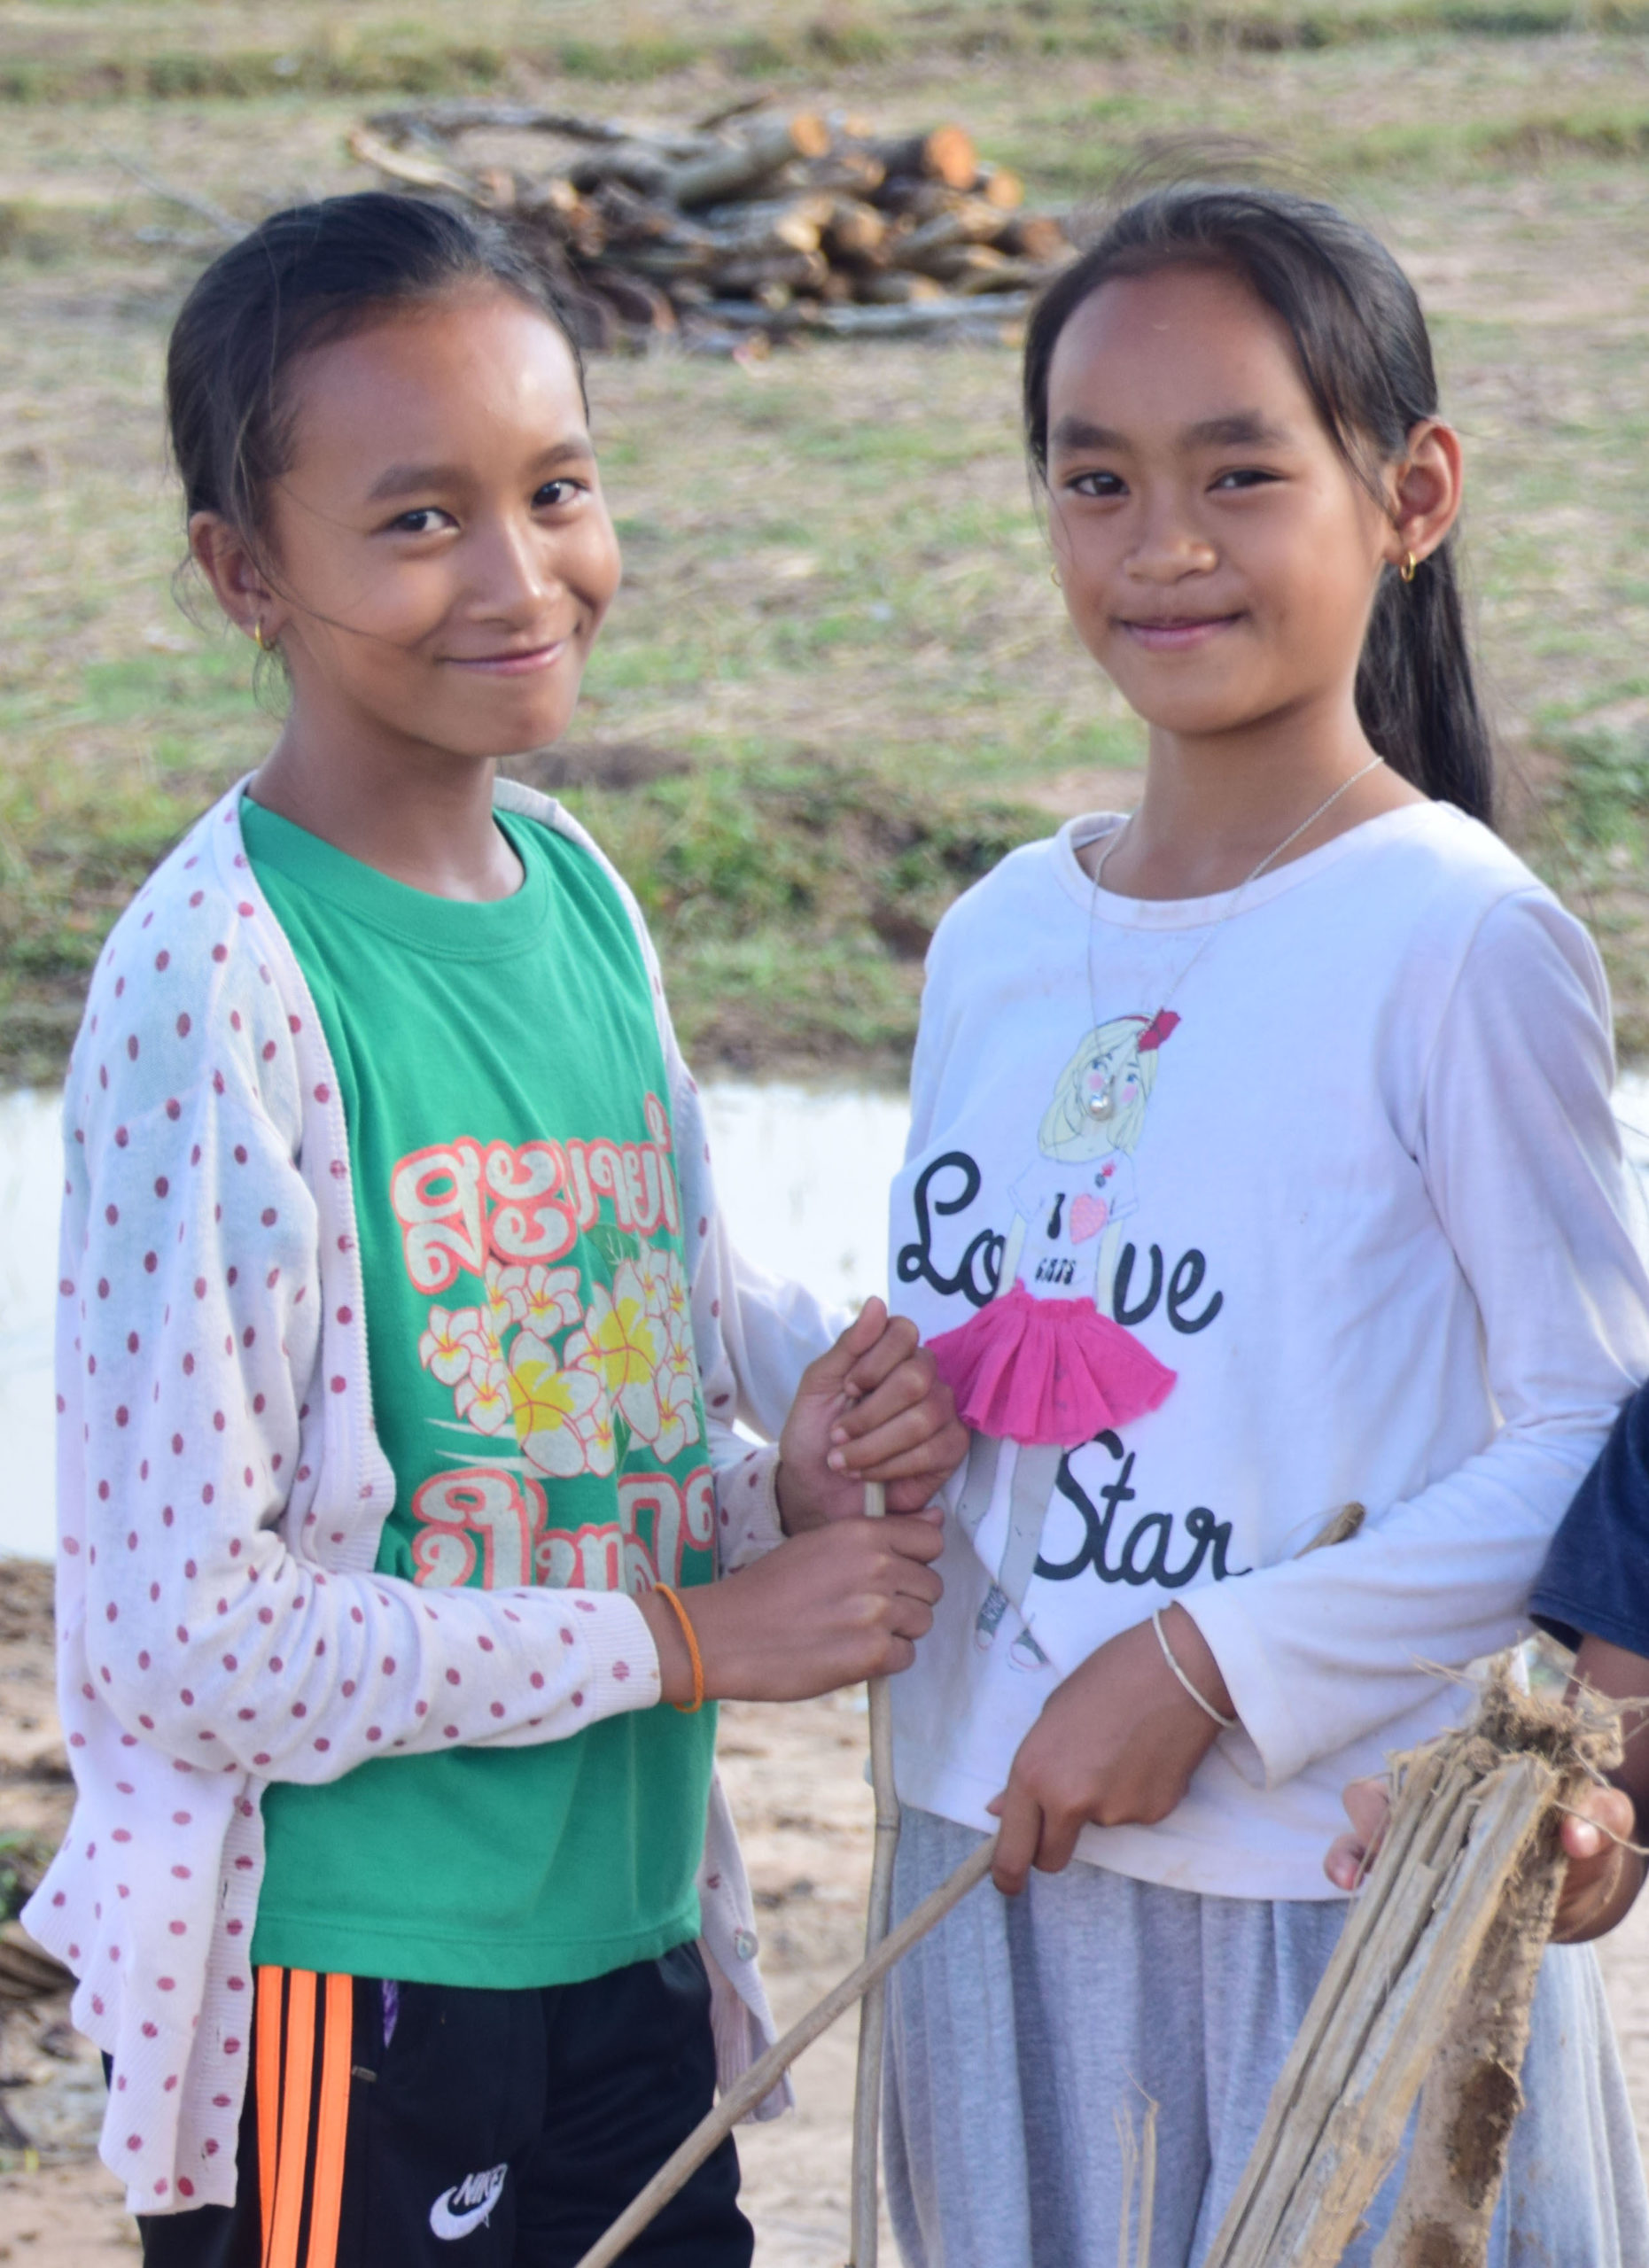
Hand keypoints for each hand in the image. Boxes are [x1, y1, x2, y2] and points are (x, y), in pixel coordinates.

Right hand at [635, 1511, 944, 1703]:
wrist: (725, 1634)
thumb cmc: (768, 1589)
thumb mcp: (819, 1545)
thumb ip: (879, 1535)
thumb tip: (936, 1521)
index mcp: (861, 1533)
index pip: (930, 1540)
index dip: (915, 1560)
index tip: (893, 1574)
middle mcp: (876, 1567)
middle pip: (930, 1585)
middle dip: (906, 1599)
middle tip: (864, 1610)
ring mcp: (877, 1611)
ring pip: (922, 1622)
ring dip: (897, 1631)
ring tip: (853, 1631)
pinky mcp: (872, 1654)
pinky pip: (906, 1656)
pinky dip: (884, 1661)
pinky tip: (848, 1653)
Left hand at [777, 1297, 966, 1530]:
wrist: (814, 1489)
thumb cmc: (815, 1433)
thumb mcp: (818, 1386)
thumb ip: (848, 1346)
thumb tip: (877, 1302)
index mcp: (892, 1353)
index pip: (904, 1331)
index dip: (873, 1363)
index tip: (846, 1390)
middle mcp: (924, 1376)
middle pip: (915, 1377)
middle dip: (868, 1414)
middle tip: (838, 1434)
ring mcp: (943, 1411)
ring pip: (923, 1418)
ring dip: (873, 1445)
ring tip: (843, 1460)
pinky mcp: (952, 1448)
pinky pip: (933, 1450)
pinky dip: (890, 1466)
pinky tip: (866, 1474)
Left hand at [986, 1605, 1231, 1894]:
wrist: (1180, 1667)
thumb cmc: (1109, 1676)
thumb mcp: (1052, 1714)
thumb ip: (1030, 1770)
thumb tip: (1000, 1809)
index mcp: (1034, 1773)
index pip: (1013, 1849)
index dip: (1007, 1874)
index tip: (1008, 1883)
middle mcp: (1070, 1801)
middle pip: (1052, 1858)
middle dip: (1053, 1845)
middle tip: (1067, 1809)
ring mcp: (1115, 1812)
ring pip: (1098, 1826)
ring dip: (1101, 1802)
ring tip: (1120, 1749)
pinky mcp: (1153, 1814)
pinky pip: (1133, 1813)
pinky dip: (1135, 1793)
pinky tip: (1146, 1754)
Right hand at [1325, 1774, 1642, 1941]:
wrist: (1575, 1883)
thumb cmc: (1583, 1832)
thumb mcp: (1600, 1817)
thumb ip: (1597, 1815)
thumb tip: (1576, 1836)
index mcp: (1477, 1765)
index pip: (1438, 1757)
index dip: (1422, 1776)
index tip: (1419, 1801)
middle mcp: (1437, 1789)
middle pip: (1389, 1786)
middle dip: (1377, 1814)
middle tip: (1384, 1841)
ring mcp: (1417, 1828)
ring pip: (1364, 1818)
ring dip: (1354, 1846)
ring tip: (1353, 1877)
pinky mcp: (1408, 1868)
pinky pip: (1360, 1858)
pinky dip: (1346, 1866)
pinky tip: (1348, 1886)